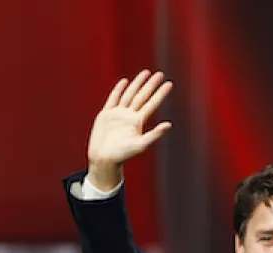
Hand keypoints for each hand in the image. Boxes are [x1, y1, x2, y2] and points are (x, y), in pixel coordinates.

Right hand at [87, 70, 173, 190]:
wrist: (104, 159)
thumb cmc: (123, 155)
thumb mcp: (140, 145)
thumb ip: (154, 135)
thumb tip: (169, 125)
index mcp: (138, 122)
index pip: (152, 104)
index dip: (160, 93)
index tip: (169, 83)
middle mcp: (129, 116)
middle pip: (142, 96)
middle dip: (150, 85)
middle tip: (160, 74)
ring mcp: (118, 114)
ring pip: (129, 94)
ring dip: (137, 84)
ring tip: (146, 73)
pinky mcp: (106, 115)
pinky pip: (113, 99)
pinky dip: (119, 90)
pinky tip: (125, 82)